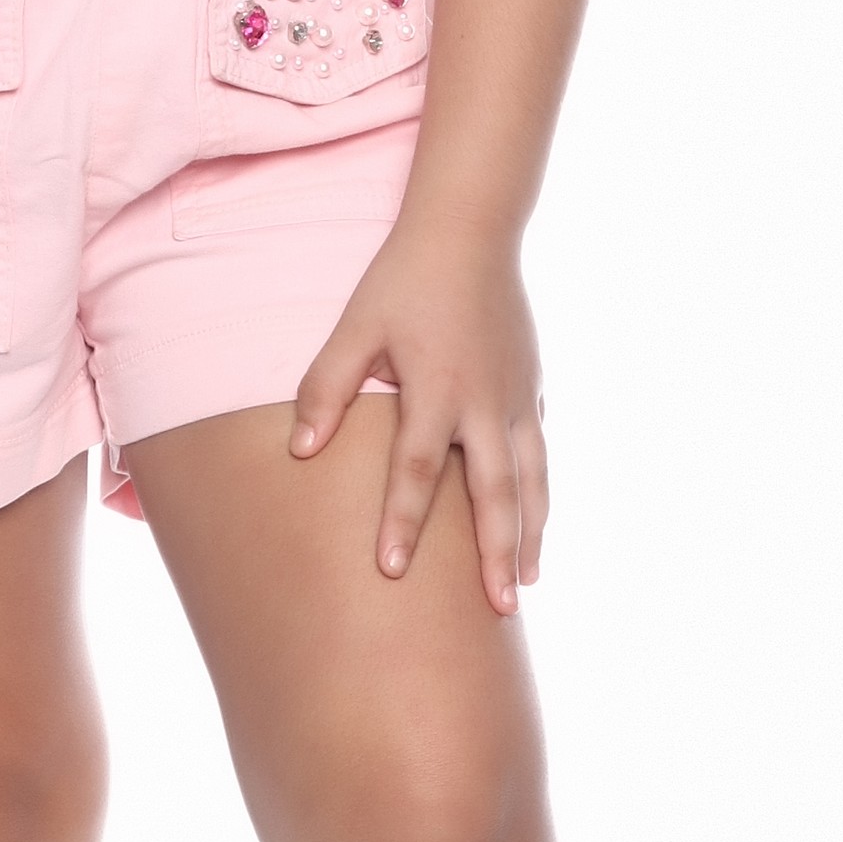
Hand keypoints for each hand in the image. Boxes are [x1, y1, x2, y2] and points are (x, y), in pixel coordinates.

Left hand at [287, 221, 547, 612]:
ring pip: (532, 480)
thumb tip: (300, 451)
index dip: (402, 522)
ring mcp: (516, 397)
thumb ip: (327, 388)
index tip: (391, 572)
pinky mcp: (531, 387)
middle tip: (500, 610)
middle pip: (494, 492)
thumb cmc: (403, 280)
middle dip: (494, 553)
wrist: (470, 231)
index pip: (416, 470)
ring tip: (525, 586)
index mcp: (436, 388)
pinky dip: (542, 494)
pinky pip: (541, 453)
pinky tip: (536, 526)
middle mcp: (485, 402)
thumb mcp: (355, 327)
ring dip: (529, 535)